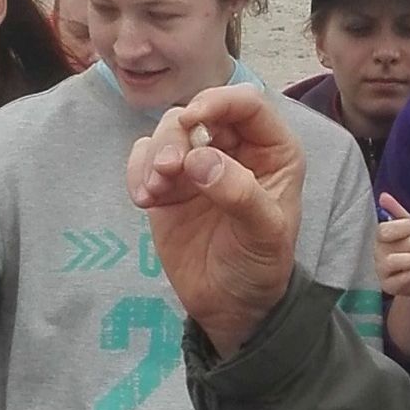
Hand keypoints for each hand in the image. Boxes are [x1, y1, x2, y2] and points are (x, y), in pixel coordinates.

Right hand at [127, 85, 303, 357]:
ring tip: (154, 192)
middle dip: (178, 135)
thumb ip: (240, 194)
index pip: (247, 104)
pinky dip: (137, 172)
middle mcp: (234, 148)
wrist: (229, 306)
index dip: (218, 103)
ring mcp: (197, 163)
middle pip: (199, 112)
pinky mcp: (167, 183)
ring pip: (168, 130)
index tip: (192, 121)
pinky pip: (144, 157)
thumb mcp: (264, 235)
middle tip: (168, 170)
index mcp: (272, 150)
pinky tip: (144, 201)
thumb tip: (200, 160)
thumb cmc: (259, 267)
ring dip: (155, 155)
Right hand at [376, 194, 409, 299]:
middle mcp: (377, 251)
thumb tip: (383, 196)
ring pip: (392, 260)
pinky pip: (399, 279)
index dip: (401, 227)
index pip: (383, 229)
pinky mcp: (388, 286)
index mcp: (382, 235)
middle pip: (388, 243)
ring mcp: (381, 270)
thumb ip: (400, 213)